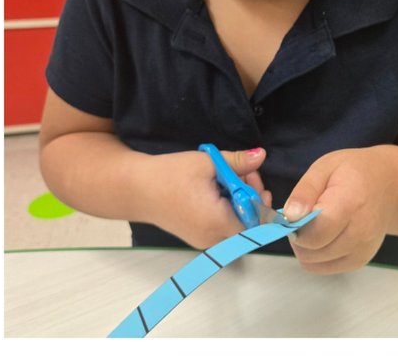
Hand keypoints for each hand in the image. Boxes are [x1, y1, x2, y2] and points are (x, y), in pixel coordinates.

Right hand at [142, 147, 270, 250]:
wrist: (136, 189)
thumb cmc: (170, 175)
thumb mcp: (208, 162)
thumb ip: (238, 162)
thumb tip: (262, 156)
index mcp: (216, 222)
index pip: (255, 220)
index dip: (259, 198)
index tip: (254, 177)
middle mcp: (211, 238)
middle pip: (247, 221)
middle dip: (250, 195)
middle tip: (243, 171)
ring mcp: (203, 240)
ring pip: (235, 222)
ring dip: (239, 199)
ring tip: (228, 175)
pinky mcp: (196, 236)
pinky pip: (222, 224)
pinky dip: (227, 206)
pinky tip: (218, 187)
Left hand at [283, 147, 393, 273]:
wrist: (389, 185)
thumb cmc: (355, 171)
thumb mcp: (326, 167)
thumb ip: (305, 191)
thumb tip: (290, 216)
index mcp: (351, 203)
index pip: (315, 232)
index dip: (297, 225)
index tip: (298, 211)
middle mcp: (361, 231)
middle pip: (311, 251)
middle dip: (298, 235)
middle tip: (305, 215)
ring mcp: (362, 250)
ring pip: (312, 263)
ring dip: (306, 246)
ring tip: (316, 223)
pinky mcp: (359, 261)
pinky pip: (322, 268)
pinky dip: (316, 254)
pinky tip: (326, 234)